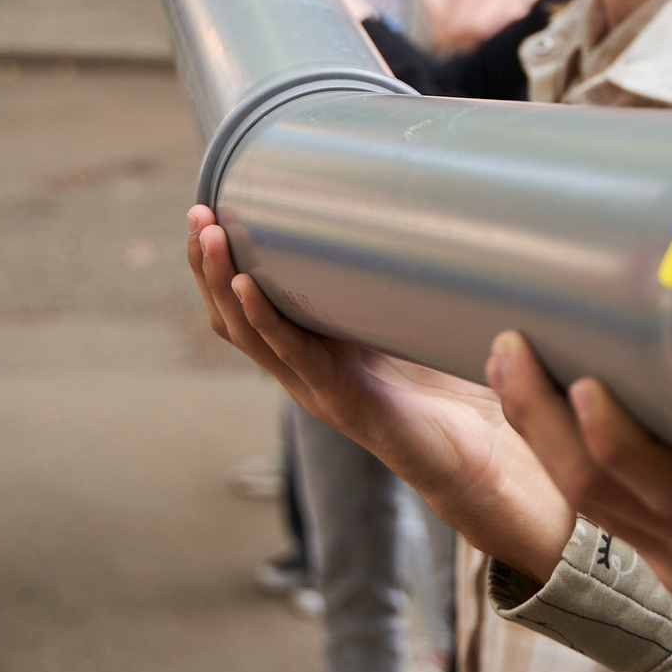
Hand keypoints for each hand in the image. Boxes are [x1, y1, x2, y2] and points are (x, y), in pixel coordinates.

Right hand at [185, 206, 573, 578]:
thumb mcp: (409, 326)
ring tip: (210, 234)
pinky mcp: (340, 396)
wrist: (477, 460)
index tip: (208, 211)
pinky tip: (246, 286)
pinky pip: (291, 353)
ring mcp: (315, 385)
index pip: (245, 306)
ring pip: (247, 332)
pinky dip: (264, 318)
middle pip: (231, 316)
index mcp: (311, 351)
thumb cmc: (451, 393)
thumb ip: (396, 285)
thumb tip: (407, 215)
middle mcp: (302, 369)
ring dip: (221, 281)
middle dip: (207, 264)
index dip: (221, 265)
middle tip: (195, 213)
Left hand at [484, 334, 671, 671]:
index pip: (650, 485)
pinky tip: (565, 416)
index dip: (610, 435)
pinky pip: (615, 510)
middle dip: (541, 416)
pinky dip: (579, 456)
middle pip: (591, 486)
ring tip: (511, 365)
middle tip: (509, 347)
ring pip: (589, 499)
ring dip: (542, 433)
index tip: (584, 379)